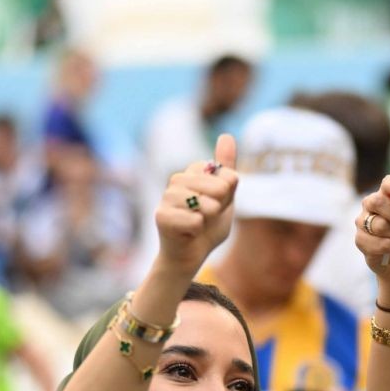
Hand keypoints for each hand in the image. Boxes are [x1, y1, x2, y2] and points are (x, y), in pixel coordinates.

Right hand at [154, 134, 237, 277]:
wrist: (192, 255)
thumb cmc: (208, 225)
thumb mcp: (225, 196)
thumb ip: (227, 168)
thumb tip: (226, 135)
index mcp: (193, 172)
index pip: (227, 175)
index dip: (228, 194)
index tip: (218, 203)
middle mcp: (177, 180)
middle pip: (219, 187)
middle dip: (221, 206)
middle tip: (208, 216)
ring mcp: (167, 197)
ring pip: (206, 204)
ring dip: (210, 218)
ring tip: (199, 223)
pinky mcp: (161, 216)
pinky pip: (195, 221)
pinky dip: (198, 230)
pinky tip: (188, 232)